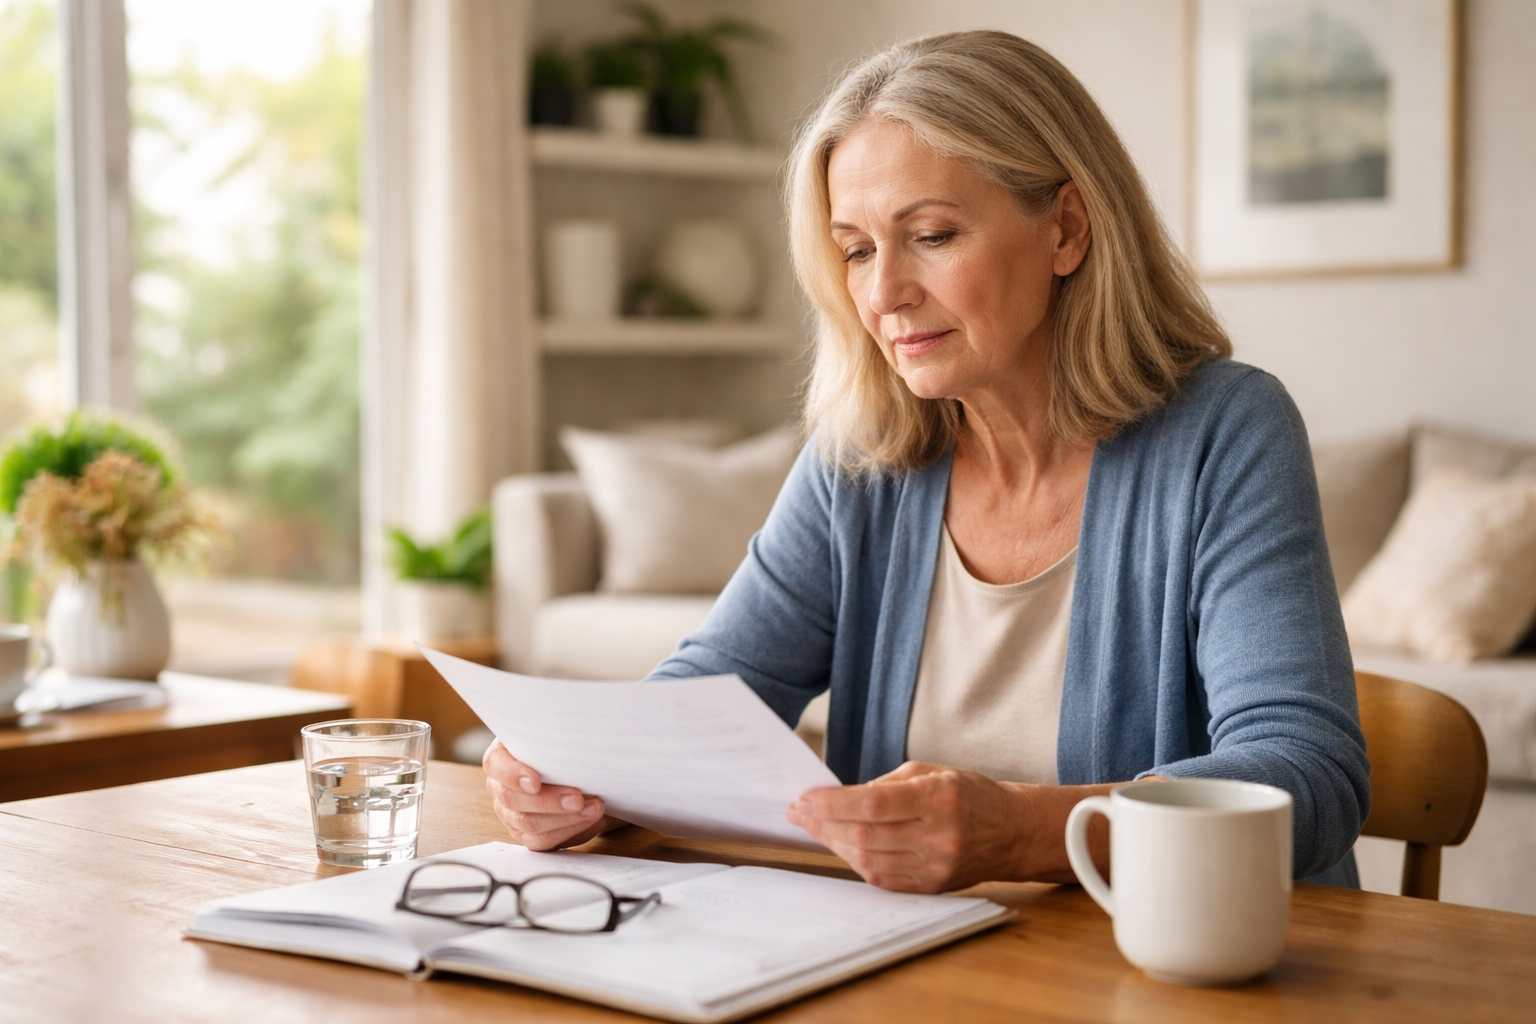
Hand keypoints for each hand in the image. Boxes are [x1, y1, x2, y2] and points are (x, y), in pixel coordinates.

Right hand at [482, 740, 615, 849]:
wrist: (568, 763)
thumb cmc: (558, 744)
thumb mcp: (554, 733)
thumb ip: (556, 734)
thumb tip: (580, 735)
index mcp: (500, 757)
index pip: (496, 765)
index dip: (513, 775)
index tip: (535, 781)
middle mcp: (500, 788)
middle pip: (514, 801)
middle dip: (550, 802)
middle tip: (579, 798)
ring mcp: (511, 814)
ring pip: (530, 826)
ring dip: (566, 819)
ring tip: (595, 808)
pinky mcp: (528, 834)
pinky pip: (544, 842)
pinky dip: (570, 832)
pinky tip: (592, 821)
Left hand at [785, 761, 1032, 892]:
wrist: (1013, 832)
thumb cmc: (970, 794)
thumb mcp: (932, 771)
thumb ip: (887, 784)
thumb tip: (841, 798)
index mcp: (938, 798)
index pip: (873, 804)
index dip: (832, 804)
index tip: (805, 799)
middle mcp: (938, 836)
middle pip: (865, 836)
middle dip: (824, 824)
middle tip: (799, 812)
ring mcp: (935, 866)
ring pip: (869, 861)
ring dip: (834, 844)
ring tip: (815, 828)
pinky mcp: (932, 887)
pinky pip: (882, 878)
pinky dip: (856, 862)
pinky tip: (842, 846)